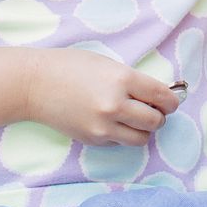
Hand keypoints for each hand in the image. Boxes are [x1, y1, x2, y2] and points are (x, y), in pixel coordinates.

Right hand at [26, 50, 180, 146]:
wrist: (35, 84)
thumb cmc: (71, 67)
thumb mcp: (107, 65)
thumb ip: (132, 81)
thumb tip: (157, 97)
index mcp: (122, 79)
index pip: (162, 96)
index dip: (172, 101)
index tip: (172, 102)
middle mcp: (115, 105)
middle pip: (155, 121)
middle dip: (158, 116)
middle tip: (153, 110)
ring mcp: (103, 126)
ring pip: (141, 138)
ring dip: (143, 130)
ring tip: (135, 120)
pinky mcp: (93, 139)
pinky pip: (119, 141)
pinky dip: (121, 134)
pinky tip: (110, 121)